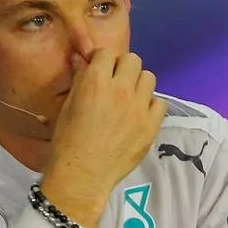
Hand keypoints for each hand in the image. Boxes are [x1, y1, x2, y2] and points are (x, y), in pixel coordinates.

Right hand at [40, 48, 165, 227]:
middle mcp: (120, 89)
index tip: (101, 70)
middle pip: (133, 60)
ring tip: (130, 98)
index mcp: (95, 82)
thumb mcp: (68, 105)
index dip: (103, 60)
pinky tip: (140, 114)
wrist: (82, 174)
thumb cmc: (67, 141)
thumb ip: (81, 80)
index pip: (107, 53)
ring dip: (139, 84)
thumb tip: (84, 61)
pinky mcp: (152, 124)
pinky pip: (160, 101)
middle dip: (124, 68)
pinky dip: (151, 105)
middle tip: (117, 83)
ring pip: (149, 77)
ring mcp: (139, 107)